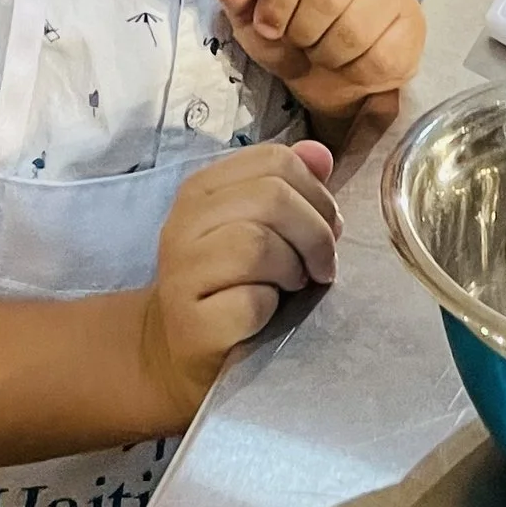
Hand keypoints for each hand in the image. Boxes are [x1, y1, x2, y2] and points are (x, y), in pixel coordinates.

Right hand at [139, 140, 338, 417]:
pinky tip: (267, 314)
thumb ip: (290, 186)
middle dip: (314, 234)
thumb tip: (321, 155)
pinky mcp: (192, 322)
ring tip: (292, 286)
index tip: (327, 227)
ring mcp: (183, 272)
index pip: (275, 160)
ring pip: (259, 244)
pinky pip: (251, 300)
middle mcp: (185, 221)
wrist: (178, 351)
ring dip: (293, 269)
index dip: (316, 194)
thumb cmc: (231, 284)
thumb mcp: (259, 226)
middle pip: (272, 197)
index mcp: (203, 188)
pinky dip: (272, 307)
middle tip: (320, 266)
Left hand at [210, 0, 426, 125]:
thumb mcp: (253, 15)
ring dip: (328, 55)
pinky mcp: (413, 23)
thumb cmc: (290, 31)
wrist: (333, 71)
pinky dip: (356, 72)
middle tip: (300, 42)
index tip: (270, 26)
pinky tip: (351, 64)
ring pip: (355, 28)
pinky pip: (382, 55)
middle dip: (302, 33)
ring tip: (323, 52)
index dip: (275, 2)